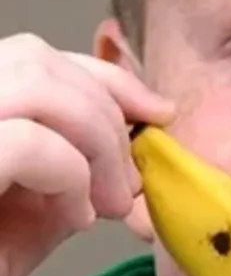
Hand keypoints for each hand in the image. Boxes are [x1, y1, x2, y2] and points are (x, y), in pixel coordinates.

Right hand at [0, 35, 174, 275]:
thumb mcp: (38, 204)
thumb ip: (76, 159)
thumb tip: (141, 126)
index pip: (32, 55)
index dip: (105, 78)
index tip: (157, 115)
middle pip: (37, 60)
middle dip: (108, 117)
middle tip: (127, 187)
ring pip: (38, 87)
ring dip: (97, 145)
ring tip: (107, 206)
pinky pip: (29, 142)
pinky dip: (71, 178)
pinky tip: (74, 220)